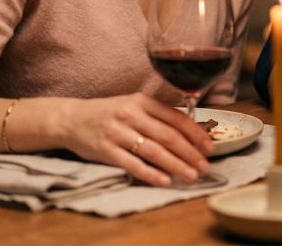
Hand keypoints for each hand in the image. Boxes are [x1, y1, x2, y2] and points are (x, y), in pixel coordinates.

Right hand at [57, 93, 212, 186]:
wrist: (72, 119)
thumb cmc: (109, 113)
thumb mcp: (133, 105)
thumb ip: (157, 115)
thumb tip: (190, 132)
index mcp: (141, 101)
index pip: (175, 117)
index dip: (195, 133)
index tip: (209, 147)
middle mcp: (131, 114)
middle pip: (168, 136)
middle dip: (190, 153)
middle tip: (204, 167)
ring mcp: (117, 133)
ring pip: (153, 151)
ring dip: (176, 165)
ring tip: (191, 176)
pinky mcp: (105, 150)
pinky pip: (132, 164)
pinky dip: (150, 173)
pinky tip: (165, 181)